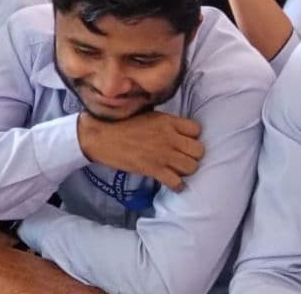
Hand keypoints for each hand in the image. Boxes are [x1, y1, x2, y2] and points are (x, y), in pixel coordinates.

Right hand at [77, 110, 204, 191]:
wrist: (101, 137)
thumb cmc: (121, 123)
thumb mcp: (147, 115)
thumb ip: (165, 122)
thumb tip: (176, 129)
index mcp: (167, 121)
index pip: (196, 130)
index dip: (192, 137)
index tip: (184, 141)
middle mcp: (169, 137)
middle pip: (198, 150)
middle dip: (192, 155)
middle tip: (182, 157)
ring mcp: (163, 154)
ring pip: (191, 167)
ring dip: (186, 170)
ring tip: (177, 169)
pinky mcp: (154, 170)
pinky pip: (177, 182)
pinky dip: (177, 185)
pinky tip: (172, 182)